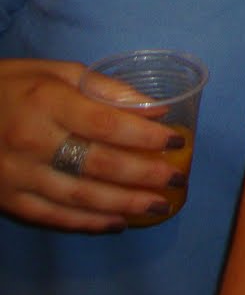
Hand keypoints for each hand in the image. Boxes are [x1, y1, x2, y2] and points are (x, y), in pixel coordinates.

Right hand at [0, 59, 186, 230]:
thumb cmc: (10, 86)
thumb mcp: (55, 72)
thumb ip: (105, 89)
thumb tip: (154, 108)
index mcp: (47, 102)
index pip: (106, 123)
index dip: (145, 135)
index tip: (176, 140)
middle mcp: (31, 142)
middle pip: (98, 164)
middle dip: (144, 175)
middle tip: (177, 179)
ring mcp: (17, 175)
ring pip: (80, 197)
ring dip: (125, 204)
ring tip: (159, 206)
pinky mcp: (6, 200)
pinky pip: (53, 216)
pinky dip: (89, 222)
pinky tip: (118, 221)